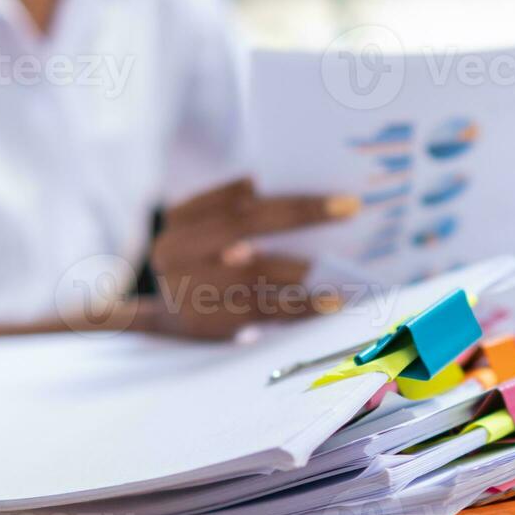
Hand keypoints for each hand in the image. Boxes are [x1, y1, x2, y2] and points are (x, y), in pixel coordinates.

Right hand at [144, 177, 359, 338]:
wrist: (166, 317)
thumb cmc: (203, 264)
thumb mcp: (209, 230)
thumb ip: (240, 208)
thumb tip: (295, 193)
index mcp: (180, 218)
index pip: (238, 200)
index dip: (285, 195)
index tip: (334, 194)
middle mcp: (174, 249)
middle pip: (243, 226)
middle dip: (300, 215)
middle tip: (348, 209)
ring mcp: (185, 287)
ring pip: (252, 273)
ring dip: (301, 268)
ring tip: (344, 264)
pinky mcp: (204, 321)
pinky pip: (260, 311)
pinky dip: (298, 306)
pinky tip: (330, 302)